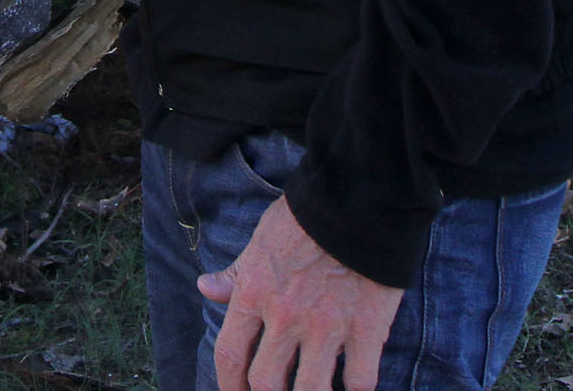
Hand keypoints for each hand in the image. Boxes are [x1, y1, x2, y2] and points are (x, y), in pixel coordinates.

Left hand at [198, 196, 399, 390]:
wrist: (357, 201)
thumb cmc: (304, 218)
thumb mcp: (259, 241)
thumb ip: (235, 274)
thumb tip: (206, 289)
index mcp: (254, 294)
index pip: (229, 356)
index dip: (228, 386)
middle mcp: (286, 317)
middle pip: (266, 383)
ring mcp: (327, 327)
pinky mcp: (367, 329)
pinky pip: (360, 381)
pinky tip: (351, 388)